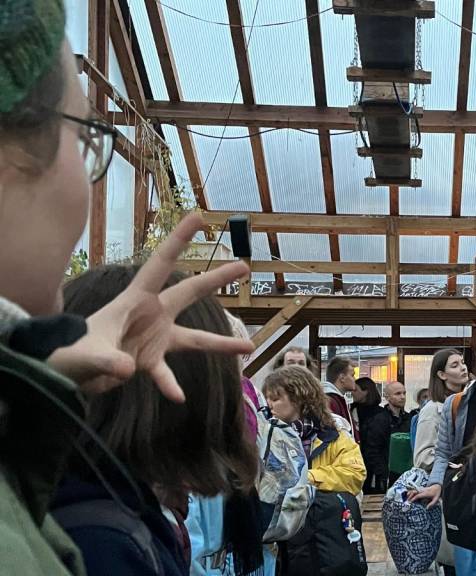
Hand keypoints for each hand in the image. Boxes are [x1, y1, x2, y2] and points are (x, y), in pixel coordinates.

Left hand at [48, 214, 253, 401]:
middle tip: (244, 266)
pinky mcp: (150, 361)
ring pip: (196, 337)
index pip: (161, 264)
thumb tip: (128, 367)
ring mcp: (154, 337)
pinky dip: (170, 384)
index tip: (200, 217)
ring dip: (220, 343)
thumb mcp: (86, 354)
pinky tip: (179, 397)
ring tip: (249, 348)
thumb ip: (107, 359)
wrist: (62, 372)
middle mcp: (152, 314)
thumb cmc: (69, 353)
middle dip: (216, 279)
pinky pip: (167, 373)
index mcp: (135, 299)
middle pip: (190, 292)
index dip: (180, 239)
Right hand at [408, 483, 440, 507]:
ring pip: (414, 490)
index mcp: (425, 493)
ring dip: (409, 494)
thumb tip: (427, 508)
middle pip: (414, 492)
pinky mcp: (420, 489)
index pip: (418, 495)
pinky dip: (411, 492)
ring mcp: (421, 489)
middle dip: (410, 496)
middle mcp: (422, 490)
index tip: (410, 502)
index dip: (414, 498)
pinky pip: (414, 489)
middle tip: (407, 501)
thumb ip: (432, 504)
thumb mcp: (436, 499)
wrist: (437, 487)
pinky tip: (408, 494)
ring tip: (406, 498)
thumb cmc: (436, 493)